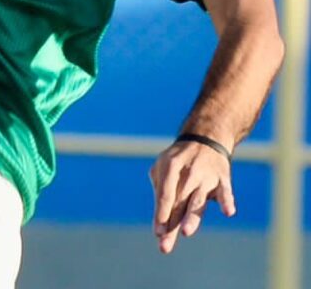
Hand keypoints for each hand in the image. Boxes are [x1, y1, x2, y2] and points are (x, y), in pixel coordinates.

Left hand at [150, 139, 234, 253]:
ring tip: (186, 232)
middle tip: (164, 246)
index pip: (165, 195)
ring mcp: (207, 177)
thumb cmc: (179, 159)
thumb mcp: (163, 167)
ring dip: (192, 217)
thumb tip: (160, 217)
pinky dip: (227, 201)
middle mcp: (188, 173)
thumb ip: (161, 189)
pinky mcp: (223, 180)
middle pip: (178, 204)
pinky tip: (228, 212)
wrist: (207, 138)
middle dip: (171, 226)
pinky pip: (225, 192)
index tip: (157, 233)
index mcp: (170, 168)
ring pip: (198, 200)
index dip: (161, 214)